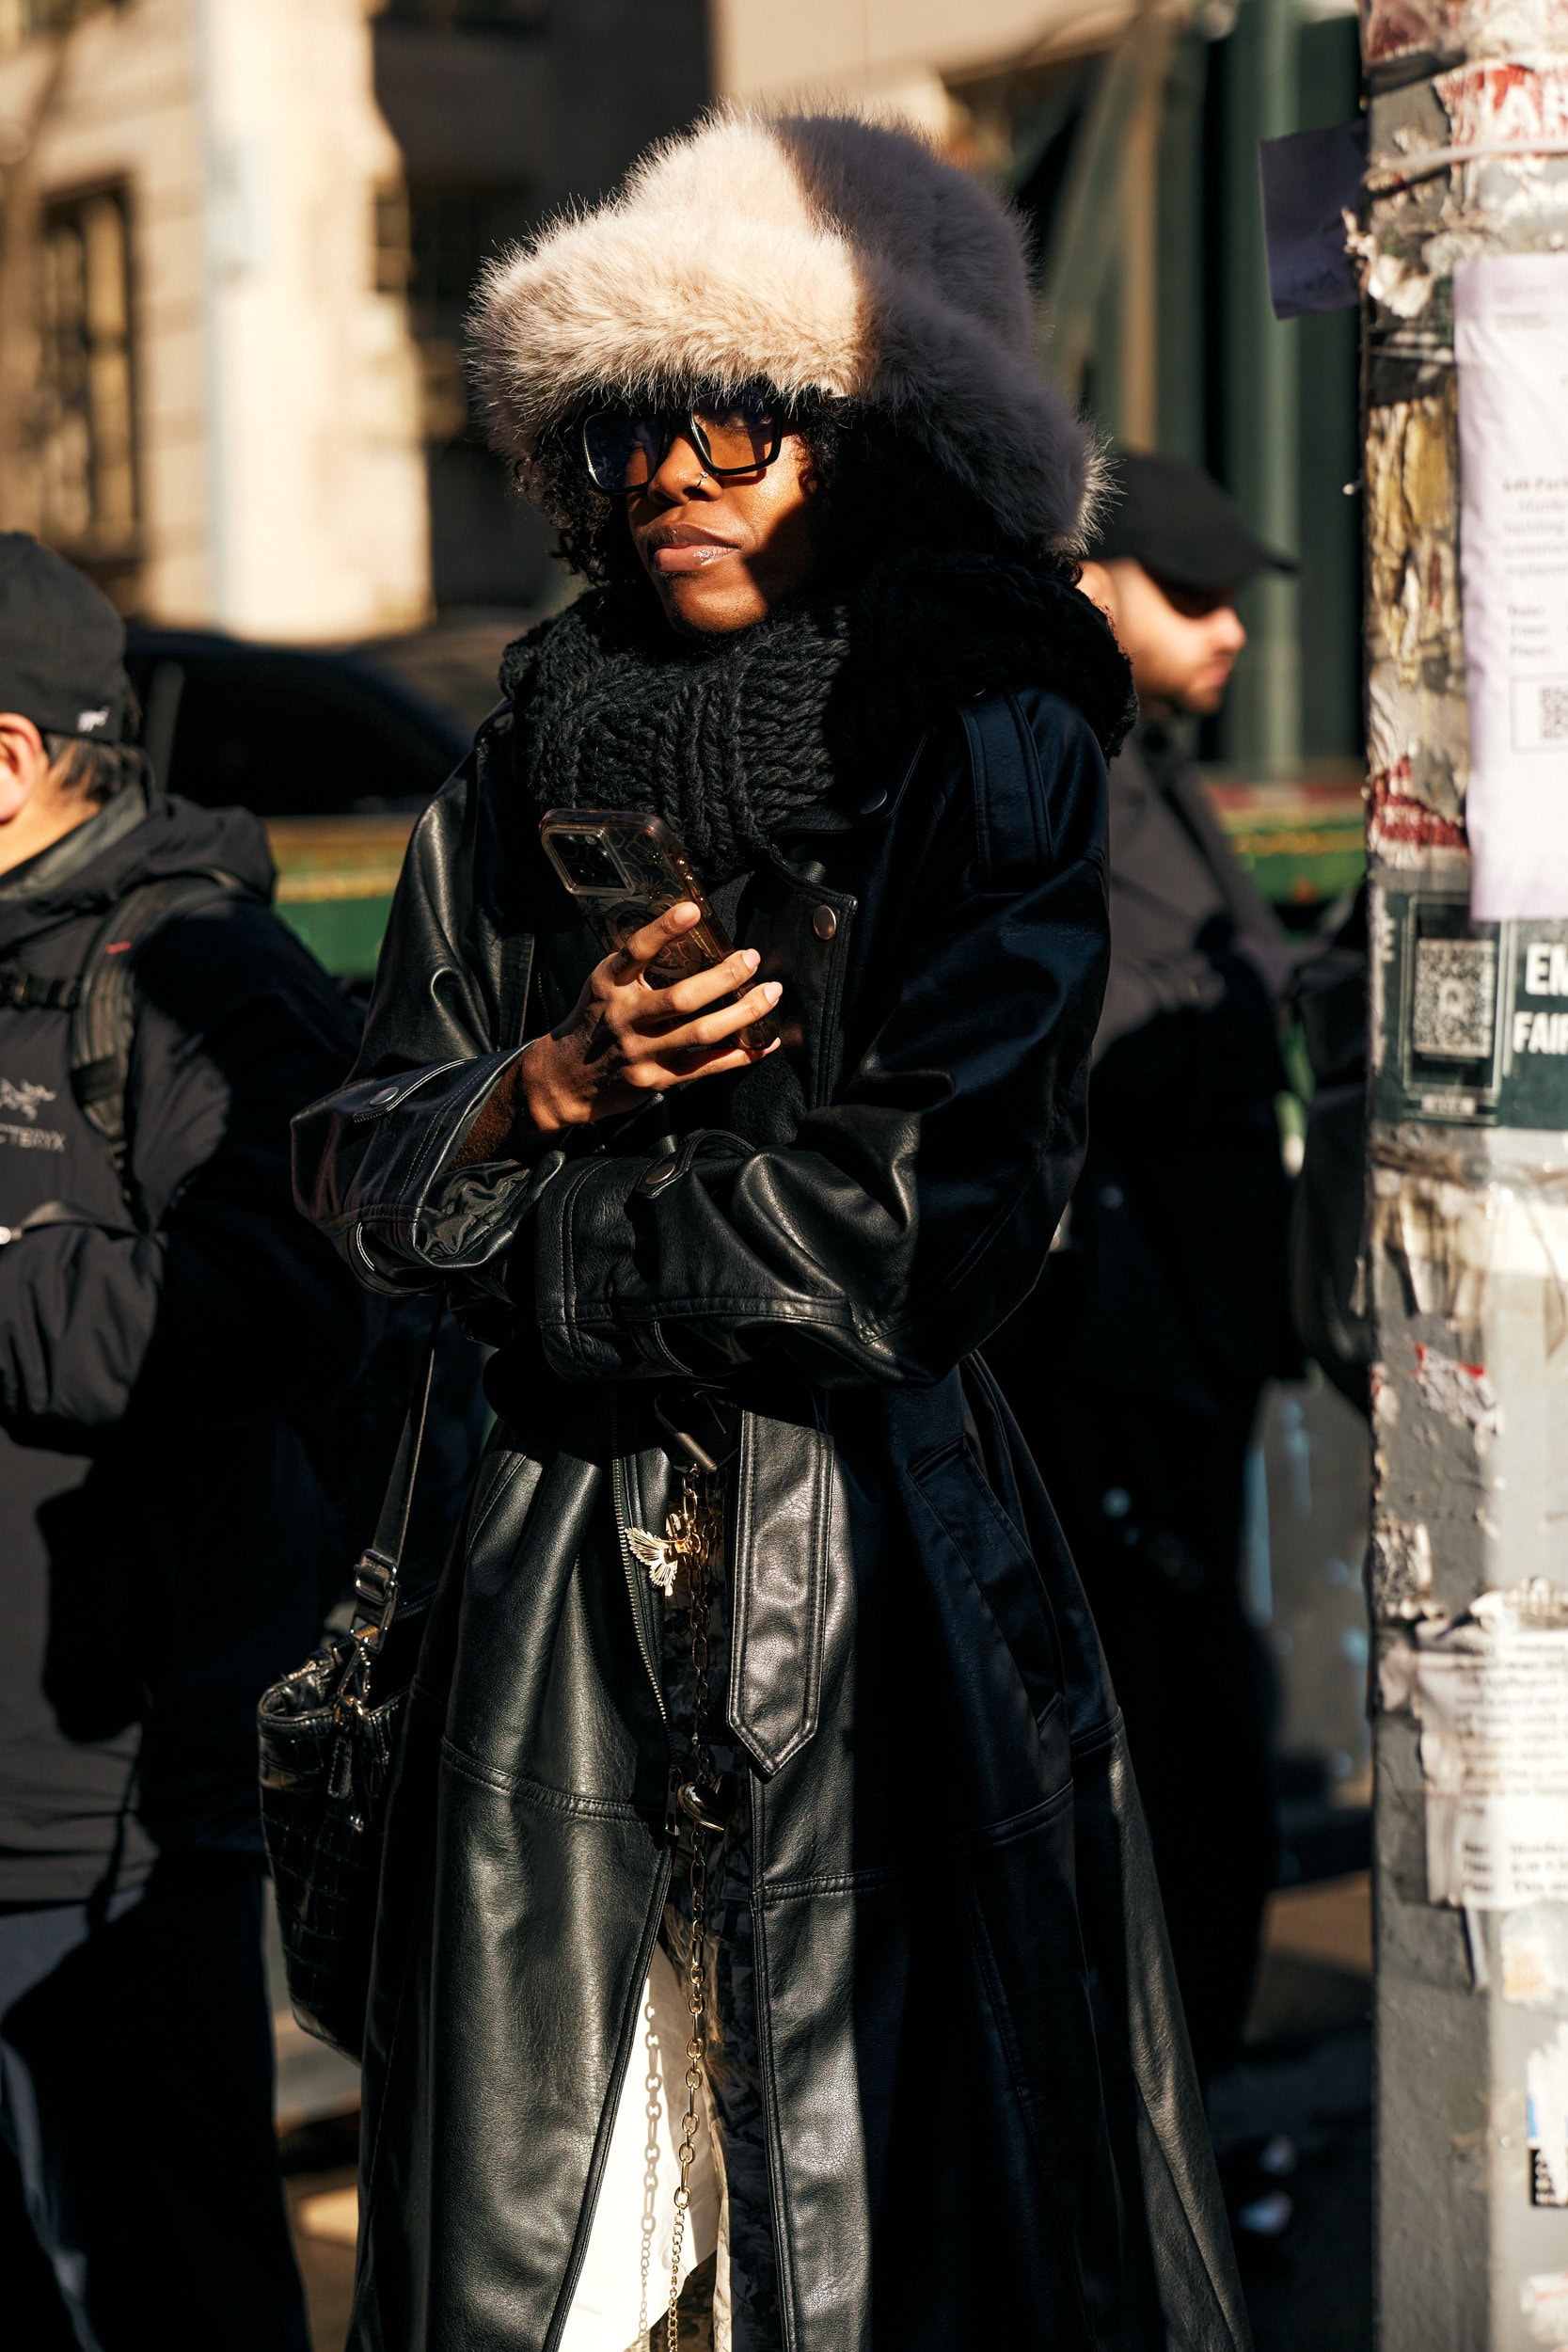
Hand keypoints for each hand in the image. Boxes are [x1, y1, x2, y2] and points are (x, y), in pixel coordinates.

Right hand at [518, 901, 779, 1134]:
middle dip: (723, 977)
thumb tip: (691, 938)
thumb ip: (637, 969)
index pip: (635, 952)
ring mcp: (641, 1051)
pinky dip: (740, 1054)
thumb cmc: (595, 1022)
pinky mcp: (656, 1079)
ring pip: (701, 1032)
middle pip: (681, 998)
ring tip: (771, 993)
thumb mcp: (604, 988)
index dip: (663, 929)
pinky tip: (764, 1042)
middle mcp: (625, 1018)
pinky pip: (706, 1066)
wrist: (565, 1079)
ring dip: (743, 1013)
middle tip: (751, 958)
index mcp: (609, 985)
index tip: (692, 909)